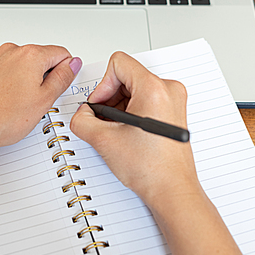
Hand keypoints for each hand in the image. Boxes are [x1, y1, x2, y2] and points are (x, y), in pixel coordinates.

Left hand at [0, 43, 81, 158]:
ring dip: (21, 78)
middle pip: (38, 58)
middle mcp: (11, 51)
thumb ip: (62, 77)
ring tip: (15, 102)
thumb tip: (72, 63)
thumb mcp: (44, 100)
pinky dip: (4, 81)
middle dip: (41, 76)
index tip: (57, 86)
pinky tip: (1, 99)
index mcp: (30, 55)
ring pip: (18, 64)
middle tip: (35, 100)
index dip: (64, 71)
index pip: (61, 53)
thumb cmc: (3, 118)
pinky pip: (0, 69)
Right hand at [70, 51, 198, 209]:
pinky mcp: (173, 111)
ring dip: (120, 107)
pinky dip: (132, 112)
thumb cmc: (151, 168)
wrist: (172, 190)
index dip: (102, 85)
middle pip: (127, 76)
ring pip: (135, 88)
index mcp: (154, 88)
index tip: (100, 106)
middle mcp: (168, 89)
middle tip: (105, 121)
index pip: (118, 64)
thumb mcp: (104, 140)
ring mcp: (173, 100)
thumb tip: (81, 113)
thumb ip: (82, 120)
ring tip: (117, 131)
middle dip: (110, 98)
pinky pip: (145, 99)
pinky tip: (127, 133)